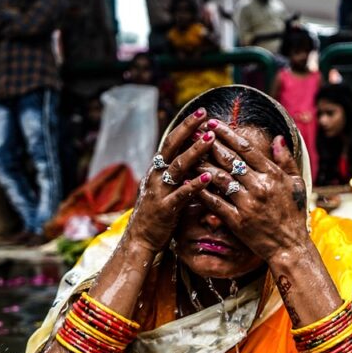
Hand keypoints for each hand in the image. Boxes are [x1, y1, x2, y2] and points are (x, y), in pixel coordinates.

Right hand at [124, 108, 215, 253]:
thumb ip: (180, 174)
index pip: (171, 141)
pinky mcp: (166, 209)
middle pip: (171, 146)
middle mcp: (156, 176)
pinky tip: (208, 178)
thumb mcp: (167, 188)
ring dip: (194, 152)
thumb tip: (200, 156)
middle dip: (188, 129)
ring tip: (210, 139)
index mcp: (157, 169)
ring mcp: (160, 191)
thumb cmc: (159, 213)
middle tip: (205, 115)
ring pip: (177, 167)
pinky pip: (181, 194)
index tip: (201, 113)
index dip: (185, 127)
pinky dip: (194, 185)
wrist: (141, 239)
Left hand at [195, 122, 310, 263]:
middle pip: (229, 160)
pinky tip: (190, 182)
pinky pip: (215, 202)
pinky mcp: (237, 221)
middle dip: (210, 144)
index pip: (246, 150)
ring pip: (219, 179)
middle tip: (195, 132)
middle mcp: (259, 187)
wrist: (289, 246)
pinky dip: (201, 191)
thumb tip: (277, 138)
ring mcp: (247, 204)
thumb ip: (286, 160)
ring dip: (202, 164)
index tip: (213, 124)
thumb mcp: (296, 184)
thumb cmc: (293, 214)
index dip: (227, 135)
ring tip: (188, 154)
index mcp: (273, 175)